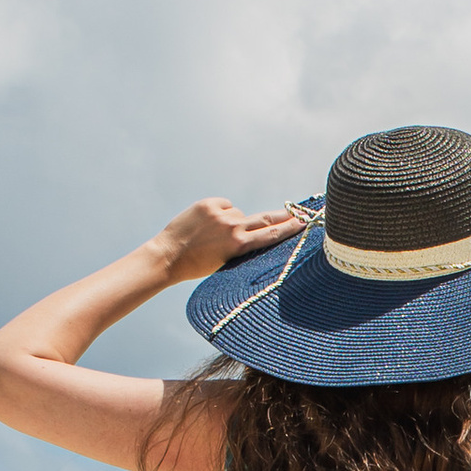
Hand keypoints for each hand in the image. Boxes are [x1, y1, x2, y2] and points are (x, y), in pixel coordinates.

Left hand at [149, 197, 307, 284]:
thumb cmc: (196, 266)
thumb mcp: (226, 262)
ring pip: (239, 214)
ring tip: (215, 236)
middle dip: (283, 216)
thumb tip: (255, 230)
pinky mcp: (208, 204)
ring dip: (233, 222)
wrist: (167, 256)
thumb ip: (243, 246)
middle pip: (266, 218)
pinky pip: (224, 206)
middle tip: (297, 214)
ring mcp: (220, 214)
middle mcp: (233, 227)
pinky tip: (207, 225)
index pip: (271, 234)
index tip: (303, 222)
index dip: (289, 228)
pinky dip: (220, 213)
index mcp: (239, 246)